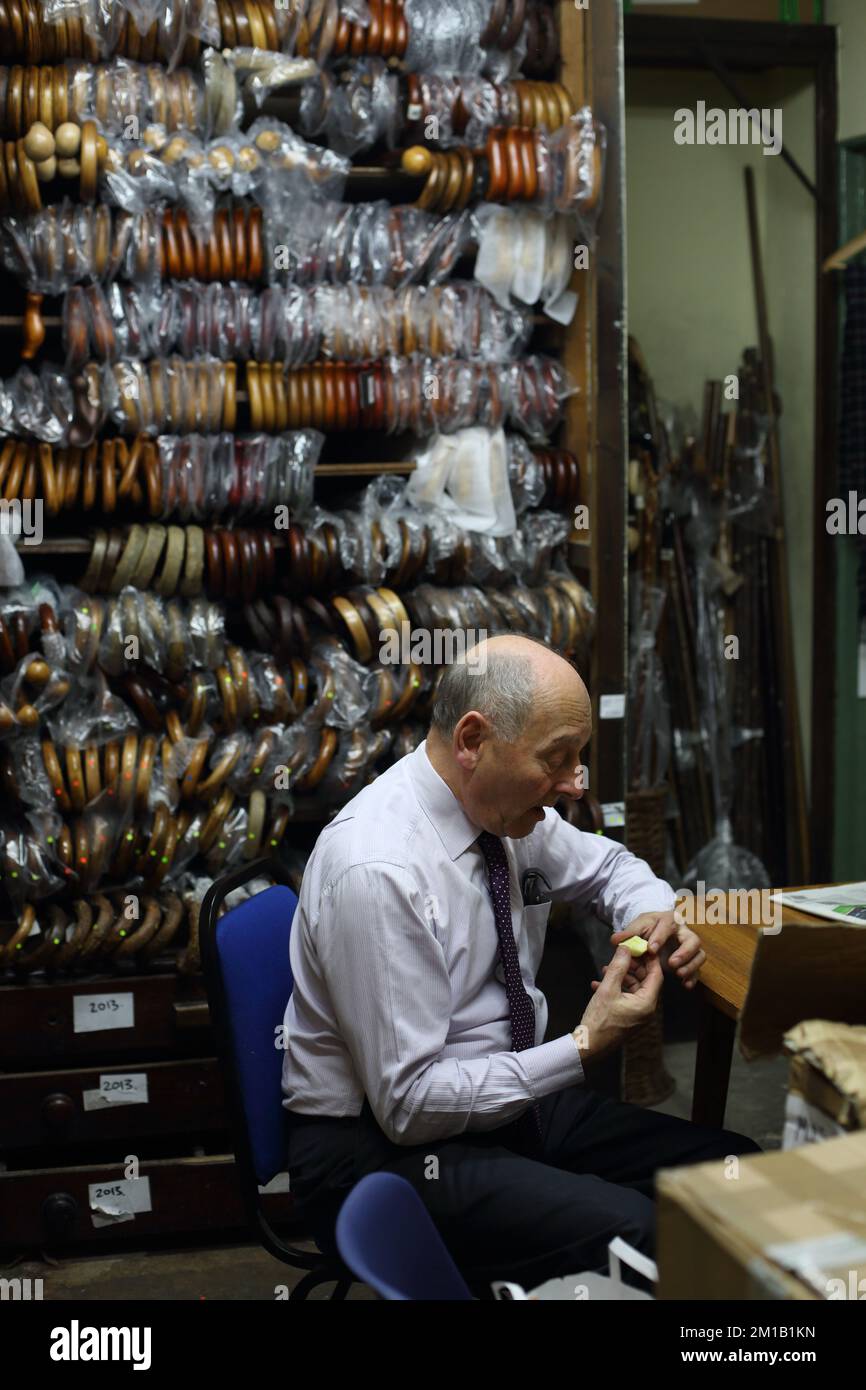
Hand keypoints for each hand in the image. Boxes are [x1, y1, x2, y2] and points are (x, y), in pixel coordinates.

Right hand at [577, 945, 663, 1060]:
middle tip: (621, 955)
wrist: (588, 1046)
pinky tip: (598, 984)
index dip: (649, 959)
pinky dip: (616, 989)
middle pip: (645, 981)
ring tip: (606, 968)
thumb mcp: (608, 989)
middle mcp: (646, 1010)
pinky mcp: (628, 1018)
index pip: (656, 975)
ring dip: (621, 976)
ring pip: (634, 988)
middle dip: (632, 966)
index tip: (641, 946)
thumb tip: (626, 949)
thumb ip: (618, 967)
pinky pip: (626, 998)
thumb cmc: (600, 1019)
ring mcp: (637, 1015)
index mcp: (647, 1003)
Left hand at [610, 910, 705, 990]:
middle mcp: (684, 933)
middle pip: (693, 940)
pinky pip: (698, 969)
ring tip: (678, 974)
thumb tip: (615, 941)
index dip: (660, 937)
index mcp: (670, 920)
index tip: (651, 949)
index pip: (669, 925)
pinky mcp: (691, 960)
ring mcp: (690, 947)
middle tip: (671, 963)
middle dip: (684, 953)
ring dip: (690, 966)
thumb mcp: (637, 928)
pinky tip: (685, 985)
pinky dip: (693, 977)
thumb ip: (628, 934)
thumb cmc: (645, 928)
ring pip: (700, 955)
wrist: (653, 932)